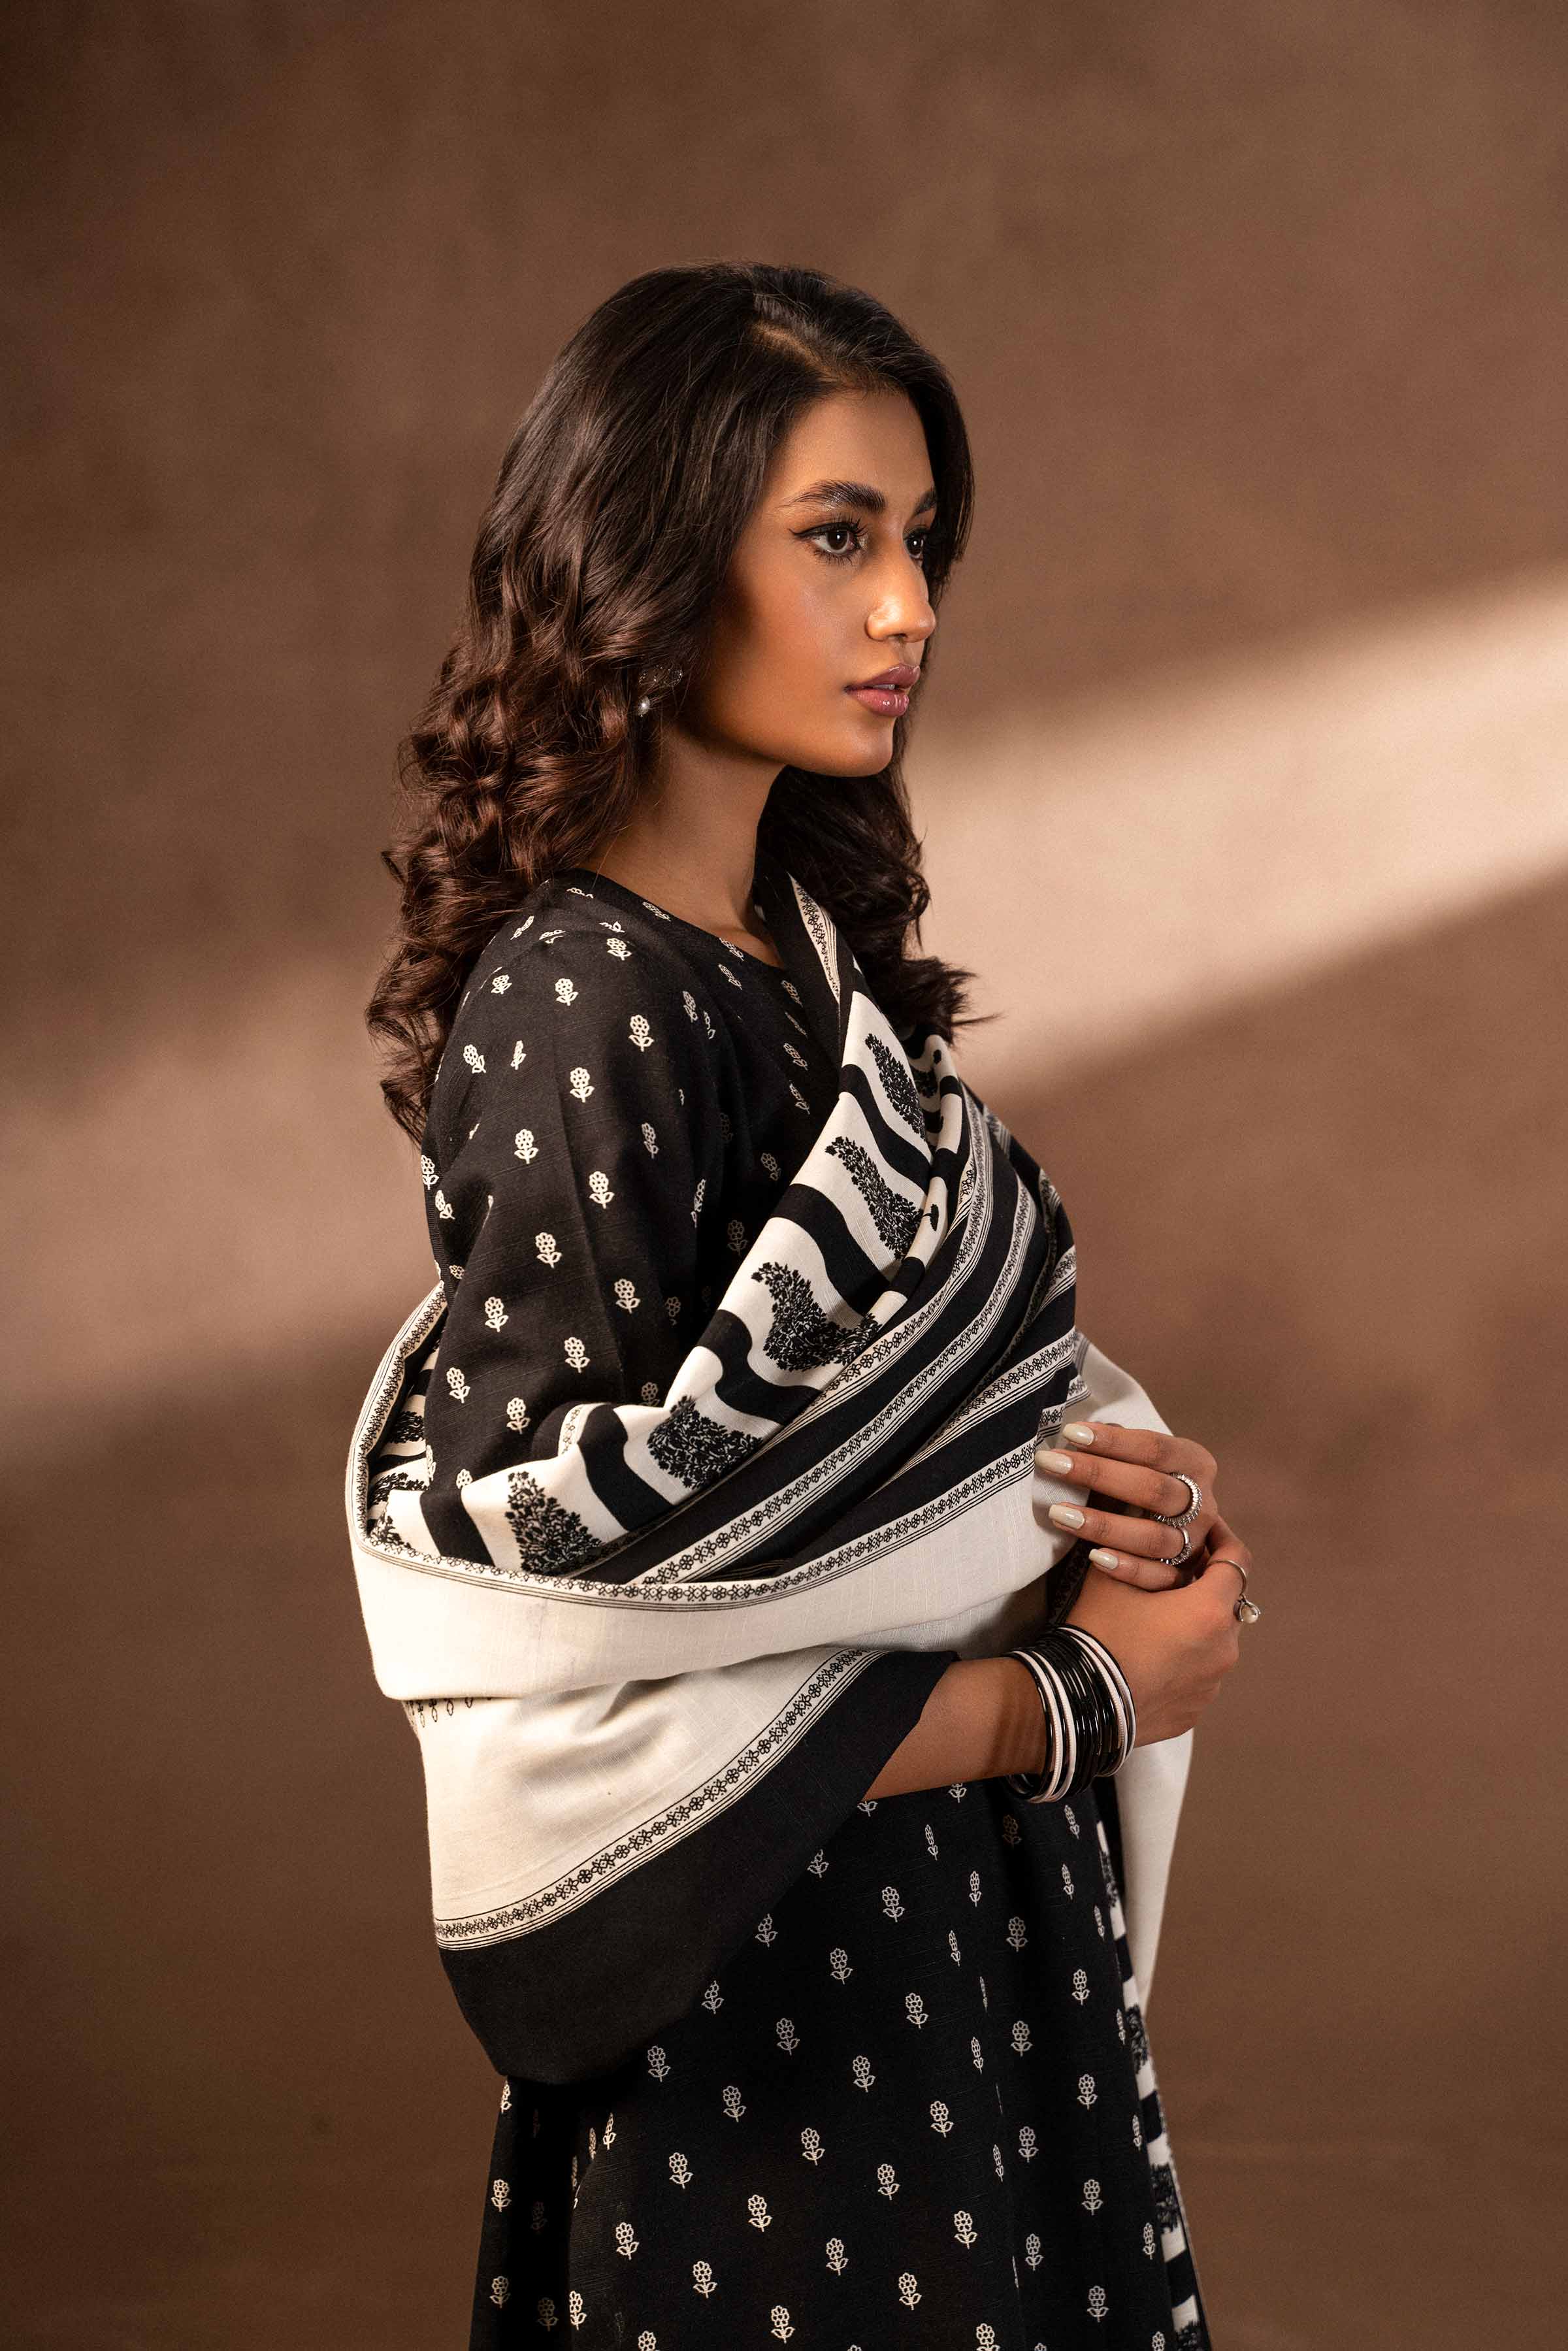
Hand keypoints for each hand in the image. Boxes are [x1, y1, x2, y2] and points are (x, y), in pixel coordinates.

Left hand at [1034, 1419, 1218, 1589]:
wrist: (1167, 1533)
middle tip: (1052, 1463)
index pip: (1155, 1448)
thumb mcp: (1138, 1463)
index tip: (1071, 1432)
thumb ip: (1116, 1448)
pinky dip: (1127, 1568)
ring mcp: (1194, 1542)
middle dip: (1098, 1474)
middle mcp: (1202, 1504)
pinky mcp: (1182, 1576)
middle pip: (1153, 1489)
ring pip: (1153, 1537)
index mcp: (1195, 1464)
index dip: (1113, 1441)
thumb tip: (1079, 1432)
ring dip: (1104, 1525)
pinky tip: (1095, 1557)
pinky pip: (1157, 1577)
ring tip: (1058, 1513)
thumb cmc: (1144, 1486)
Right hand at [1064, 1511, 1253, 1743]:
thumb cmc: (1098, 1632)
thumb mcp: (1110, 1574)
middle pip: (1228, 1604)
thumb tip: (1142, 1515)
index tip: (1206, 1527)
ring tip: (1159, 1619)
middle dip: (1206, 1586)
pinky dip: (1184, 1662)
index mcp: (1210, 1612)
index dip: (1223, 1539)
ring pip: (1215, 1642)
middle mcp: (1224, 1650)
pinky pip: (1198, 1675)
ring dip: (1196, 1626)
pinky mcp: (1195, 1710)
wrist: (1081, 1702)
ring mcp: (1212, 1685)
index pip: (1237, 1562)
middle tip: (1175, 1572)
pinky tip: (1151, 1656)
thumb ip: (1137, 1543)